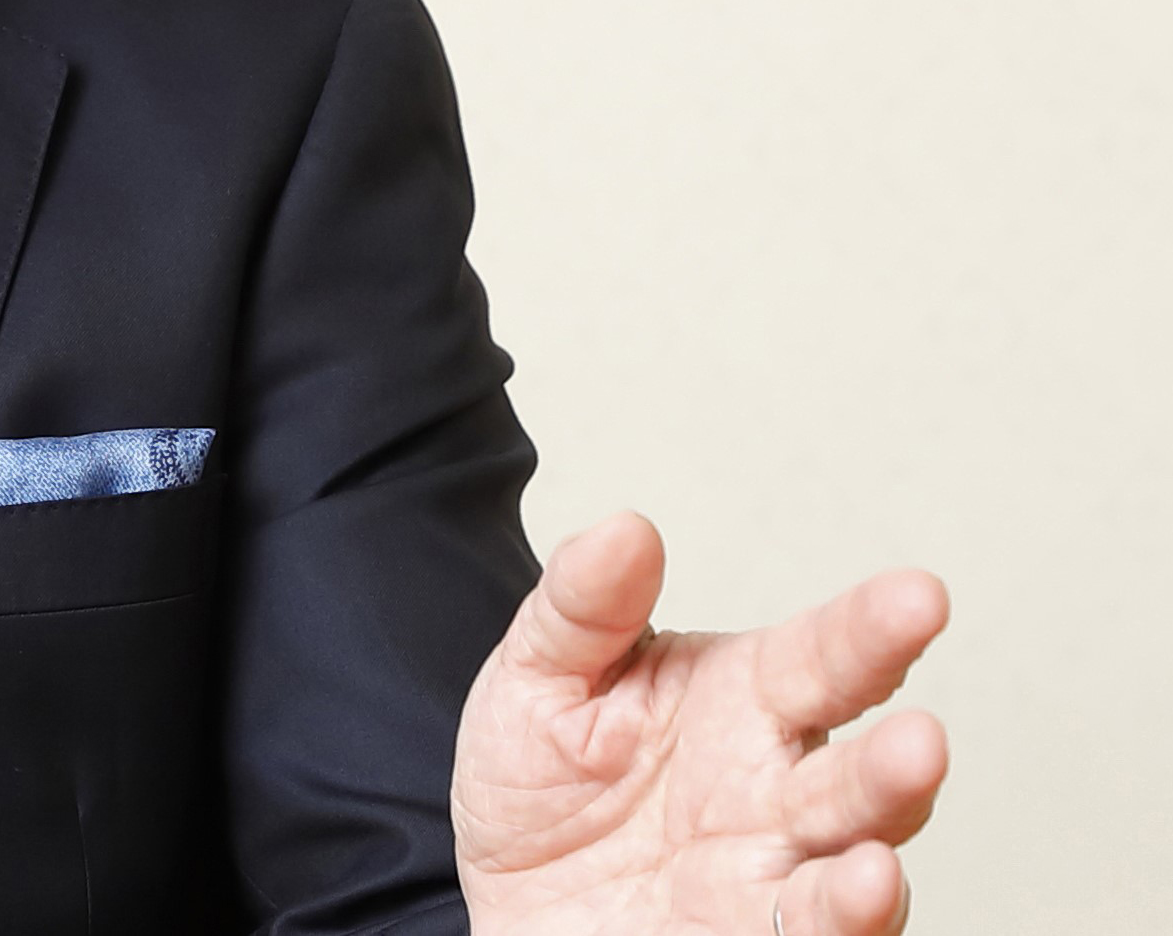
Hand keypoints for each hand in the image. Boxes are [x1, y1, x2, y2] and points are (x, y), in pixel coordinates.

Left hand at [455, 514, 948, 935]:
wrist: (504, 897)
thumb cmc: (540, 780)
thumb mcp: (541, 675)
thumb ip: (585, 606)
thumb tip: (626, 530)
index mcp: (741, 699)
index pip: (819, 656)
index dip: (871, 630)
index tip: (918, 597)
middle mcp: (777, 788)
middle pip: (857, 771)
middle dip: (896, 758)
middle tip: (922, 736)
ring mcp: (771, 871)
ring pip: (850, 856)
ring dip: (882, 840)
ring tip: (900, 815)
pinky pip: (811, 933)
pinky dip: (844, 918)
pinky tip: (865, 887)